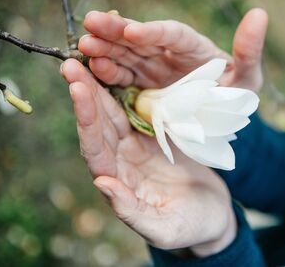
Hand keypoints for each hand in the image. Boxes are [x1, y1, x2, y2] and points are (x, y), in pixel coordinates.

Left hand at [60, 59, 235, 256]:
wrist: (212, 214)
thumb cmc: (190, 227)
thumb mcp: (164, 227)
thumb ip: (132, 210)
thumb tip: (103, 184)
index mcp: (119, 182)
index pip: (95, 149)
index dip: (86, 120)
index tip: (78, 89)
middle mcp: (121, 161)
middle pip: (99, 125)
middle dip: (86, 93)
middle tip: (72, 62)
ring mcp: (136, 146)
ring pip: (114, 113)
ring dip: (100, 86)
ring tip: (88, 58)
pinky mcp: (154, 135)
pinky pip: (136, 109)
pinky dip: (126, 89)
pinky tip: (120, 69)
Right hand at [78, 8, 267, 91]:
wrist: (219, 118)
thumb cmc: (235, 95)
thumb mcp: (247, 79)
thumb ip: (249, 51)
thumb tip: (259, 14)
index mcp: (193, 47)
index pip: (173, 35)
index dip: (153, 32)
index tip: (133, 32)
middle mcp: (168, 53)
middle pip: (141, 39)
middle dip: (116, 31)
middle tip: (90, 23)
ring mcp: (152, 69)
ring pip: (125, 55)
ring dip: (104, 49)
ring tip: (84, 45)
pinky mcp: (141, 86)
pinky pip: (121, 78)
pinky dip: (106, 74)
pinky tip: (91, 69)